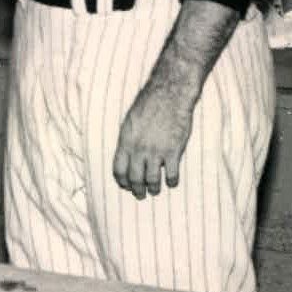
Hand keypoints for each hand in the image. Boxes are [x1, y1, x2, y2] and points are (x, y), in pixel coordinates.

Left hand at [112, 82, 194, 198]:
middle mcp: (139, 149)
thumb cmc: (148, 105)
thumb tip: (126, 155)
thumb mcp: (130, 121)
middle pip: (135, 179)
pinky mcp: (173, 152)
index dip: (122, 181)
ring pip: (152, 181)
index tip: (126, 186)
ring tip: (155, 191)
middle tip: (140, 195)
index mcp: (126, 141)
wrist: (169, 96)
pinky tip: (172, 182)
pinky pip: (172, 176)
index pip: (118, 169)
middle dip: (137, 190)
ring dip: (154, 189)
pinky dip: (172, 182)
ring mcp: (156, 152)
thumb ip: (128, 140)